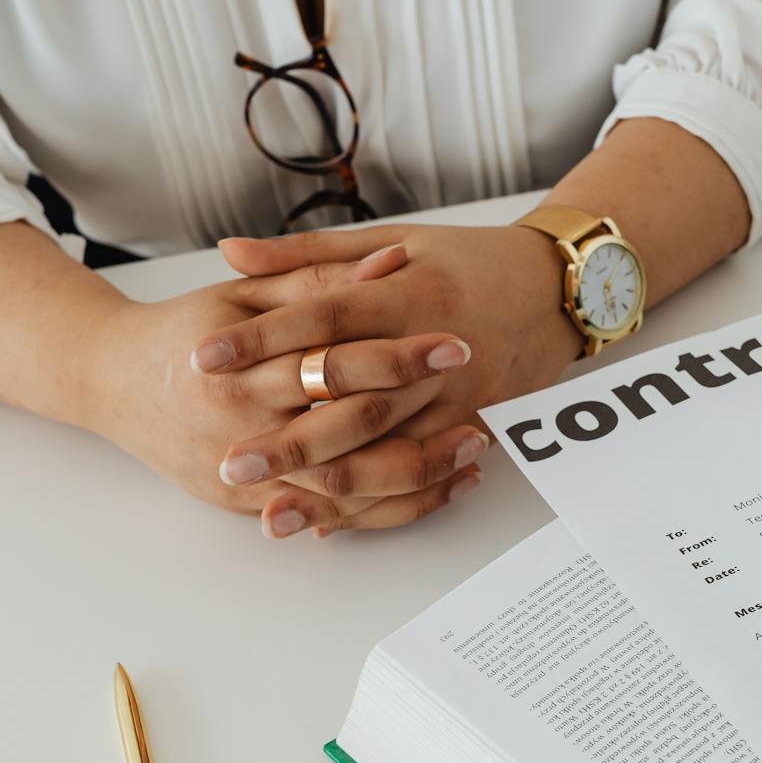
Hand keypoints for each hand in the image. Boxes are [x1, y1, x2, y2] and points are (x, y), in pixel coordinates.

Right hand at [82, 244, 488, 534]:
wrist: (110, 382)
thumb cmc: (183, 331)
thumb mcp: (244, 295)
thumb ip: (319, 279)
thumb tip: (393, 261)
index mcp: (243, 365)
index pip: (337, 360)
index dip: (400, 354)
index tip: (454, 342)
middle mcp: (245, 425)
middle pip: (349, 428)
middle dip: (422, 415)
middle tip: (482, 405)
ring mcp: (250, 473)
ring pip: (348, 485)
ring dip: (418, 472)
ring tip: (474, 451)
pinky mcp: (252, 506)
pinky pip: (333, 515)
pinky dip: (388, 506)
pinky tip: (436, 487)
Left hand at [194, 223, 583, 531]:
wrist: (555, 290)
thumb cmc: (466, 261)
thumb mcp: (391, 238)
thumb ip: (307, 253)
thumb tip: (230, 252)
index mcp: (408, 294)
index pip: (325, 318)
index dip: (263, 340)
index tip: (205, 359)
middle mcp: (434, 354)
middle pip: (356, 405)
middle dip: (291, 441)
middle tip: (230, 463)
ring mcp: (459, 400)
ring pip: (388, 456)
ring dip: (329, 491)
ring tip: (270, 512)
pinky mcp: (474, 430)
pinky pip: (418, 477)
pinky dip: (373, 505)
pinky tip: (326, 524)